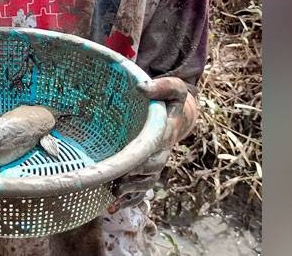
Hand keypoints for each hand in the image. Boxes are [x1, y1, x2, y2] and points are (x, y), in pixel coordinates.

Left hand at [108, 77, 192, 212]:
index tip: (129, 165)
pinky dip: (130, 200)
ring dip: (130, 193)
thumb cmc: (170, 100)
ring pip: (145, 183)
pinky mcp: (146, 170)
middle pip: (148, 170)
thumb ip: (163, 85)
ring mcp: (154, 163)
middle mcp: (161, 152)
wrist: (178, 115)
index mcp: (165, 134)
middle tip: (115, 183)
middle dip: (133, 179)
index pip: (154, 148)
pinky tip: (114, 207)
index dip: (142, 158)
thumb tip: (142, 87)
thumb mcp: (174, 88)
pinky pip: (141, 189)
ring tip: (113, 198)